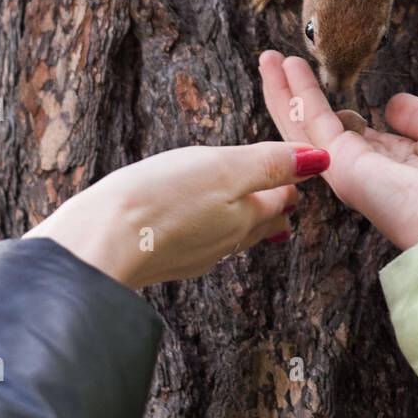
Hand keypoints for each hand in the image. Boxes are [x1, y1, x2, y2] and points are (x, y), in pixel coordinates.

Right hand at [25, 141, 328, 288]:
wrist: (97, 246)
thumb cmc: (159, 200)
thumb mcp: (222, 168)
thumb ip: (270, 164)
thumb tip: (321, 159)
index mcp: (246, 216)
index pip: (282, 196)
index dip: (293, 177)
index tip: (302, 164)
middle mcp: (226, 241)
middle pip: (261, 220)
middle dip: (275, 202)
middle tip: (286, 189)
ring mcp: (195, 255)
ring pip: (232, 234)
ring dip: (245, 218)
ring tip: (252, 207)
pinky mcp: (164, 259)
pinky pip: (200, 241)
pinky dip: (209, 228)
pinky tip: (197, 223)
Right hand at [259, 52, 417, 250]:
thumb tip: (391, 104)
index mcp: (393, 161)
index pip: (353, 129)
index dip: (335, 104)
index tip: (318, 78)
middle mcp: (367, 166)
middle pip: (320, 125)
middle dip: (296, 93)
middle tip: (274, 61)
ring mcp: (350, 169)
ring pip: (305, 125)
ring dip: (284, 90)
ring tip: (268, 58)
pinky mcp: (341, 166)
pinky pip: (312, 124)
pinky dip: (295, 95)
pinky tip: (285, 69)